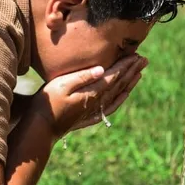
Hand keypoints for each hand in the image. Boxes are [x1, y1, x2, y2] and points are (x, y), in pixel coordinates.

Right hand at [30, 54, 146, 138]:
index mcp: (92, 92)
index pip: (114, 76)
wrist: (40, 129)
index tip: (137, 55)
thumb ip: (82, 77)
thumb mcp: (61, 85)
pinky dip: (120, 99)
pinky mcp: (89, 117)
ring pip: (117, 95)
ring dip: (129, 83)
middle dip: (131, 71)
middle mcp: (97, 102)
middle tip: (144, 60)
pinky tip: (124, 95)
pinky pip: (111, 107)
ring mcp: (94, 111)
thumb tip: (102, 70)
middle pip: (119, 84)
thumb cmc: (47, 103)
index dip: (126, 65)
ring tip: (139, 73)